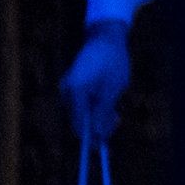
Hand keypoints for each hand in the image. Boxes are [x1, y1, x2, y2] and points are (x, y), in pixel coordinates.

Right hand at [63, 22, 131, 140]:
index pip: (79, 122)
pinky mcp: (74, 86)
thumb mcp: (114, 87)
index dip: (89, 137)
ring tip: (116, 111)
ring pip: (82, 112)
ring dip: (99, 115)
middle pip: (79, 118)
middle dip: (97, 125)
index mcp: (76, 91)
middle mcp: (67, 91)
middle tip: (117, 121)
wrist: (106, 36)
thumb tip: (98, 134)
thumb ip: (104, 111)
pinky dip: (96, 106)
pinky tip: (109, 102)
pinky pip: (83, 103)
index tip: (100, 148)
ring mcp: (69, 88)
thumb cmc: (113, 59)